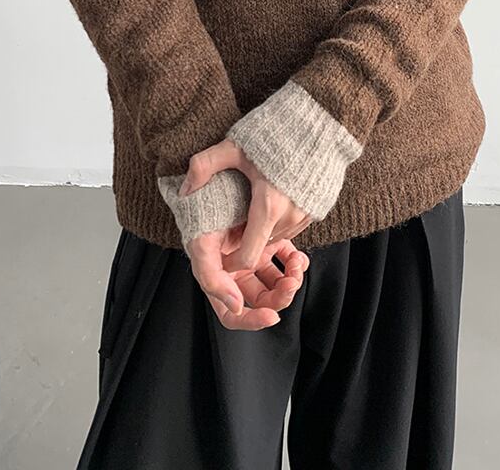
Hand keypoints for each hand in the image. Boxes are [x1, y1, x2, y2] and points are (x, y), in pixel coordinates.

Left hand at [180, 138, 315, 270]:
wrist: (320, 118)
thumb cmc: (278, 130)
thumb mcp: (235, 145)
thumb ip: (205, 166)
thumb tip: (184, 189)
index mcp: (269, 206)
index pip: (248, 257)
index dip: (231, 261)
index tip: (221, 251)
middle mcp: (291, 216)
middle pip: (262, 247)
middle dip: (245, 241)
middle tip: (232, 221)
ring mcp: (308, 213)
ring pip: (279, 237)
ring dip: (263, 230)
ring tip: (250, 207)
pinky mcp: (318, 206)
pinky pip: (295, 225)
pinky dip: (280, 221)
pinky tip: (271, 197)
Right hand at [187, 225, 308, 330]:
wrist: (216, 178)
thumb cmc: (202, 213)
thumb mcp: (200, 246)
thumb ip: (212, 278)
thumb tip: (237, 307)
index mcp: (219, 278)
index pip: (233, 313)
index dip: (252, 321)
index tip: (271, 316)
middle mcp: (237, 271)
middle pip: (262, 300)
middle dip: (280, 297)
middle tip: (291, 283)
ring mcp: (255, 256)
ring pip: (278, 282)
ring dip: (291, 280)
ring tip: (297, 267)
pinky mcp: (269, 240)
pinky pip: (286, 259)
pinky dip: (295, 262)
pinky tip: (298, 257)